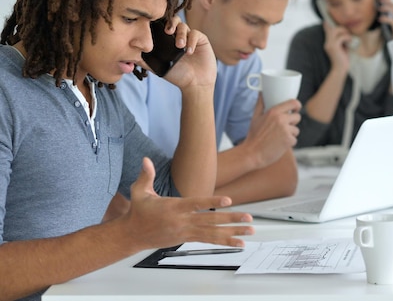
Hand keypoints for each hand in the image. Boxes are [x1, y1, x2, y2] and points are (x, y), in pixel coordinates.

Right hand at [122, 158, 253, 249]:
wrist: (132, 234)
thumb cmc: (138, 211)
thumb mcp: (139, 191)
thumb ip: (146, 175)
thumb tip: (146, 159)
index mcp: (174, 207)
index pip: (197, 203)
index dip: (213, 201)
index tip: (229, 200)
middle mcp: (182, 221)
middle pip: (210, 220)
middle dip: (231, 219)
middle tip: (248, 217)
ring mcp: (186, 231)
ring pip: (213, 232)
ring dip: (233, 232)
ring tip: (249, 230)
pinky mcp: (187, 238)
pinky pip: (208, 240)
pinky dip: (224, 241)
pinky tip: (238, 242)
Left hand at [142, 16, 216, 88]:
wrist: (195, 84)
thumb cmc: (177, 75)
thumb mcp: (158, 67)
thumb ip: (145, 60)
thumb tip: (129, 54)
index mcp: (168, 40)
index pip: (162, 25)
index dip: (159, 22)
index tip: (156, 27)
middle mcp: (179, 36)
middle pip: (174, 19)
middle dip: (170, 23)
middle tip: (168, 31)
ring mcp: (190, 37)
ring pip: (184, 26)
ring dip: (181, 34)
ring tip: (179, 46)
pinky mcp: (201, 40)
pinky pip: (195, 34)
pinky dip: (191, 40)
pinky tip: (189, 51)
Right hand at [242, 96, 301, 168]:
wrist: (252, 153)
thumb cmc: (253, 136)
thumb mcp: (255, 117)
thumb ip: (260, 104)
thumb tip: (261, 93)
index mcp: (274, 112)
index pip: (293, 103)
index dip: (297, 106)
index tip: (296, 109)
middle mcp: (281, 119)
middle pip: (297, 117)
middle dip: (292, 122)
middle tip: (283, 128)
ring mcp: (286, 130)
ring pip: (296, 130)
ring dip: (290, 134)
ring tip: (278, 138)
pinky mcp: (289, 140)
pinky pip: (294, 140)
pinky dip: (288, 143)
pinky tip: (279, 144)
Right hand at [322, 21, 350, 72]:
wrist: (340, 69)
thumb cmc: (343, 59)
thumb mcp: (342, 48)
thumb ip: (341, 41)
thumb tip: (346, 34)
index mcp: (328, 43)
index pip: (327, 32)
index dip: (327, 26)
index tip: (325, 22)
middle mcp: (327, 43)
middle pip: (332, 29)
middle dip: (341, 28)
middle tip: (348, 34)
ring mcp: (330, 44)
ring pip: (336, 30)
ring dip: (345, 32)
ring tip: (349, 38)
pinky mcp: (334, 47)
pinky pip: (341, 37)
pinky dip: (347, 38)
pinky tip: (350, 42)